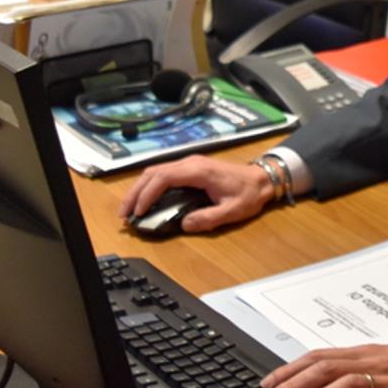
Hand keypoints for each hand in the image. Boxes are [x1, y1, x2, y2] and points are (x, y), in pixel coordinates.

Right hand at [115, 155, 272, 232]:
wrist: (263, 178)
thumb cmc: (249, 193)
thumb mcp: (232, 211)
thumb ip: (208, 218)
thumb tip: (184, 224)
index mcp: (199, 171)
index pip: (164, 178)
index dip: (147, 194)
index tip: (139, 211)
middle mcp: (191, 163)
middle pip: (154, 172)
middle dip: (136, 192)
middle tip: (124, 213)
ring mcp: (190, 163)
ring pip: (156, 171)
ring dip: (140, 188)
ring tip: (130, 208)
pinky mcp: (191, 167)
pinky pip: (164, 173)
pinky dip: (150, 185)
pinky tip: (145, 199)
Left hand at [261, 344, 387, 387]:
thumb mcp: (381, 361)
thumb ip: (353, 370)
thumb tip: (318, 382)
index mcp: (364, 355)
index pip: (320, 357)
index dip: (290, 369)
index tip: (268, 383)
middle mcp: (373, 364)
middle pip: (326, 368)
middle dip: (294, 384)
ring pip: (347, 385)